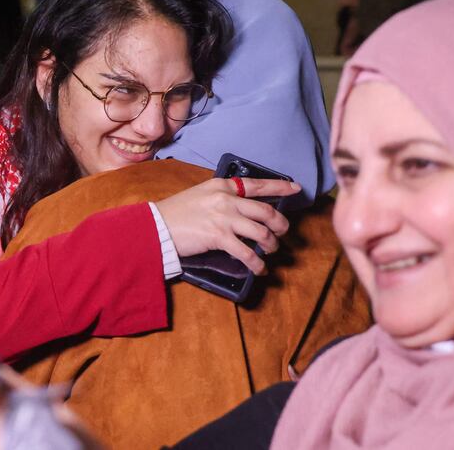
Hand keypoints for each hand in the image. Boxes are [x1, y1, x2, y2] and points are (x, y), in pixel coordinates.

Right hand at [156, 178, 300, 273]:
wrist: (157, 226)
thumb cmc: (176, 212)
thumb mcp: (200, 195)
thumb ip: (221, 198)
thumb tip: (242, 210)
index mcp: (222, 185)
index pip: (257, 184)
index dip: (279, 188)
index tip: (296, 189)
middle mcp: (226, 199)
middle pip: (265, 211)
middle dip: (280, 224)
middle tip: (283, 233)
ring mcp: (224, 218)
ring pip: (261, 232)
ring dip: (271, 244)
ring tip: (270, 251)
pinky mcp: (219, 237)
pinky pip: (247, 252)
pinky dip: (257, 263)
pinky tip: (259, 269)